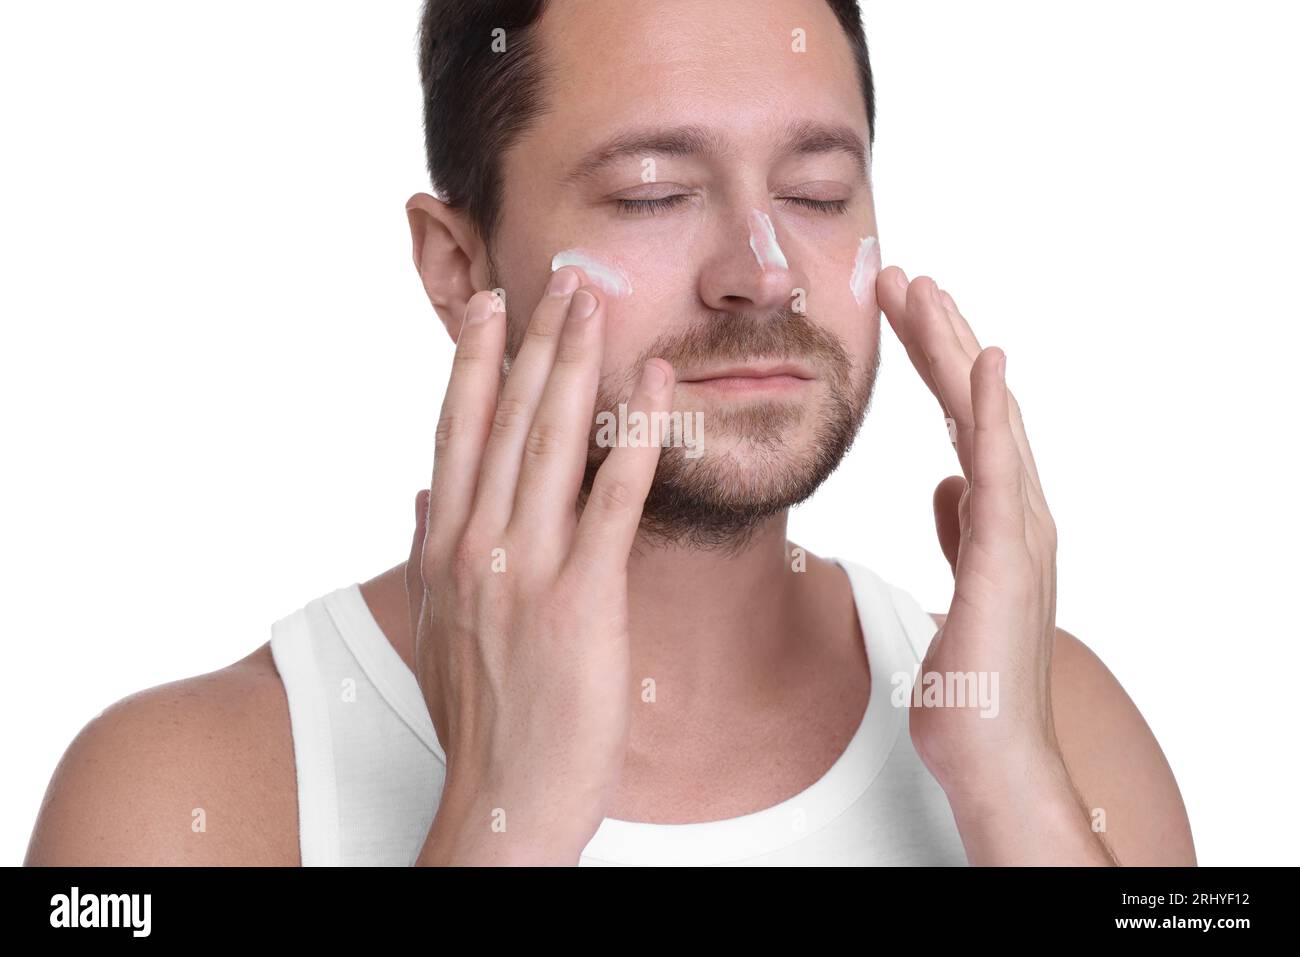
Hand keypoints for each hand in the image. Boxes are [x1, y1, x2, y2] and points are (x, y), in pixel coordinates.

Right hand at [407, 269, 674, 863]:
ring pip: (551, 443)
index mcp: (444, 546)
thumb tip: (419, 495)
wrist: (503, 798)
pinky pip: (611, 500)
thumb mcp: (433, 625)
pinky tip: (653, 386)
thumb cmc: (481, 714)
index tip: (487, 306)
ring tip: (596, 302)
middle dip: (535, 342)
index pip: (455, 433)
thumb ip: (424, 551)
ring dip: (576, 364)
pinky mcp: (581, 597)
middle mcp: (476, 543)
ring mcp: (526, 567)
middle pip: (506, 420)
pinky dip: (633, 436)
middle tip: (561, 277)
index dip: (472, 363)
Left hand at [877, 267, 1062, 803]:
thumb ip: (959, 530)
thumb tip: (947, 484)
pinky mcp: (1008, 559)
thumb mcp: (956, 585)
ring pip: (989, 420)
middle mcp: (1016, 512)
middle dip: (941, 337)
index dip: (935, 362)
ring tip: (928, 290)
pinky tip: (984, 363)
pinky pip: (1001, 471)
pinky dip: (992, 414)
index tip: (903, 312)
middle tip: (903, 276)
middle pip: (976, 405)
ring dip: (958, 351)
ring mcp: (1019, 532)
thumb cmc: (971, 679)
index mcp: (996, 515)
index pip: (961, 420)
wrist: (990, 754)